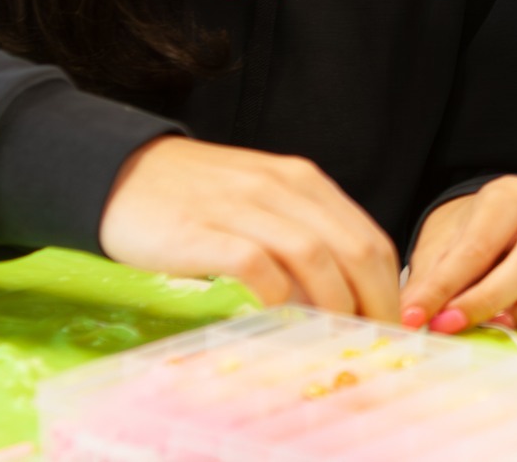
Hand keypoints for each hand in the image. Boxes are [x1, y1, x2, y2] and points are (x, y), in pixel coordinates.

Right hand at [98, 136, 400, 320]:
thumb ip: (304, 236)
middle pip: (352, 248)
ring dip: (333, 303)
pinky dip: (275, 292)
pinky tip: (278, 313)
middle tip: (375, 344)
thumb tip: (346, 297)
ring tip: (336, 339)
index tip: (392, 327)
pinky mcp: (200, 230)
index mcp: (302, 181)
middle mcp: (279, 187)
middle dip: (373, 302)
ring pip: (313, 255)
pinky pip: (253, 262)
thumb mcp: (263, 202)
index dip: (389, 287)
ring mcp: (240, 206)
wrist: (124, 172)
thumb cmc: (199, 197)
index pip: (368, 237)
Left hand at [400, 177, 516, 335]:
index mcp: (508, 196)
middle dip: (489, 301)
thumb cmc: (467, 241)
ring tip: (501, 329)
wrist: (500, 237)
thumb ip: (429, 282)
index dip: (446, 287)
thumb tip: (411, 320)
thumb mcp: (439, 249)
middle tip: (454, 327)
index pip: (478, 245)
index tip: (418, 318)